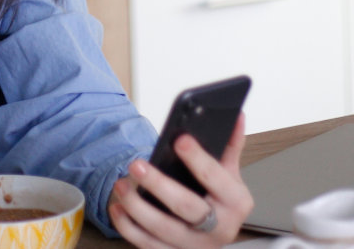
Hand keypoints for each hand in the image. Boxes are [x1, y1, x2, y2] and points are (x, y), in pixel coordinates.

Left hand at [108, 114, 252, 247]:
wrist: (217, 234)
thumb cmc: (221, 201)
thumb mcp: (230, 174)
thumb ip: (230, 146)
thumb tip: (236, 116)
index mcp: (235, 203)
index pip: (215, 178)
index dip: (198, 159)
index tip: (180, 140)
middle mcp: (218, 228)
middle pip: (186, 207)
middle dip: (159, 185)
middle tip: (136, 164)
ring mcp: (194, 244)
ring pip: (162, 229)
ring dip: (136, 206)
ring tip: (120, 184)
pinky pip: (147, 244)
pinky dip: (128, 227)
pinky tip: (117, 207)